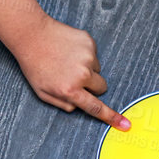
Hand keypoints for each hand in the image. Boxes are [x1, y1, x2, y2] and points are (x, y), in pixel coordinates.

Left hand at [13, 16, 127, 128]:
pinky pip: (94, 54)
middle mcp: (81, 74)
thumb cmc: (34, 65)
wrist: (32, 35)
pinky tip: (69, 50)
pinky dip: (84, 54)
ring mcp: (87, 56)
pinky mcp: (89, 42)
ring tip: (67, 60)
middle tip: (74, 78)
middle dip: (93, 86)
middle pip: (102, 87)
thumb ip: (63, 104)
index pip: (95, 107)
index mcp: (69, 90)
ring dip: (86, 68)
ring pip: (97, 70)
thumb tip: (79, 107)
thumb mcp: (42, 93)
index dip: (112, 117)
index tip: (125, 124)